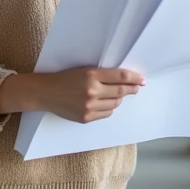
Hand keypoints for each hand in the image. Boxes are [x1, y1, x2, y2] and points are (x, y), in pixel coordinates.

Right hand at [24, 67, 145, 123]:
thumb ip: (103, 74)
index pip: (120, 76)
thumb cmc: (66, 78)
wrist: (47, 93)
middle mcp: (91, 91)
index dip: (134, 78)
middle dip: (131, 89)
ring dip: (119, 99)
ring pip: (115, 104)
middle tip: (137, 88)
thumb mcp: (84, 70)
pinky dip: (109, 108)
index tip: (142, 80)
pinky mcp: (86, 118)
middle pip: (120, 91)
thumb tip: (125, 80)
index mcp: (91, 75)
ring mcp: (89, 106)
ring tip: (117, 94)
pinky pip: (106, 113)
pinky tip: (105, 103)